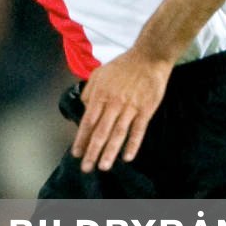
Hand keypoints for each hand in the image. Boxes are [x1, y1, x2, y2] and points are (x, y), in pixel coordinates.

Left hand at [71, 50, 171, 172]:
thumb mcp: (99, 74)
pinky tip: (127, 157)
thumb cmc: (122, 66)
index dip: (82, 139)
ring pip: (118, 134)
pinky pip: (138, 130)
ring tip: (103, 166)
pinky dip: (133, 144)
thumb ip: (89, 92)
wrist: (148, 57)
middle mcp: (113, 103)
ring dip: (110, 152)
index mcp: (100, 95)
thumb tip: (84, 109)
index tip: (77, 153)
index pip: (88, 122)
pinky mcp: (146, 110)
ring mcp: (130, 107)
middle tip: (86, 168)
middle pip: (101, 131)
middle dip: (92, 151)